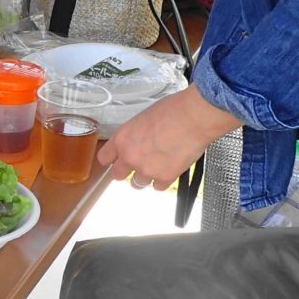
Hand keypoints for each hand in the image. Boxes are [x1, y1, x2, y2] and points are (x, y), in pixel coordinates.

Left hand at [97, 87, 239, 190]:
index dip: (111, 160)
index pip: (104, 158)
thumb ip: (134, 135)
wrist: (194, 117)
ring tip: (157, 165)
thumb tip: (136, 142)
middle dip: (126, 171)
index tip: (116, 160)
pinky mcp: (165, 178)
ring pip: (137, 184)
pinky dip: (163, 180)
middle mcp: (130, 157)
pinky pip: (158, 187)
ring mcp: (147, 169)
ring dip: (145, 176)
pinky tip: (169, 168)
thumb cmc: (172, 110)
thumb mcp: (142, 118)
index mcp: (122, 139)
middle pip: (117, 175)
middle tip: (137, 165)